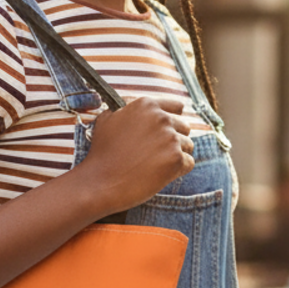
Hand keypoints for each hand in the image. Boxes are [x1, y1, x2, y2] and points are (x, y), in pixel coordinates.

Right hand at [79, 96, 194, 214]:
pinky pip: (188, 163)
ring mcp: (170, 138)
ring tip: (154, 165)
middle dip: (173, 140)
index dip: (172, 120)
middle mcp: (161, 118)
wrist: (99, 183)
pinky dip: (178, 170)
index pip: (177, 107)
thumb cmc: (101, 153)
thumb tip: (133, 104)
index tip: (163, 133)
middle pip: (184, 127)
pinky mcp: (176, 159)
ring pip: (188, 146)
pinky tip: (159, 174)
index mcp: (146, 105)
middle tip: (154, 154)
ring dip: (176, 156)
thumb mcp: (107, 119)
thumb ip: (126, 108)